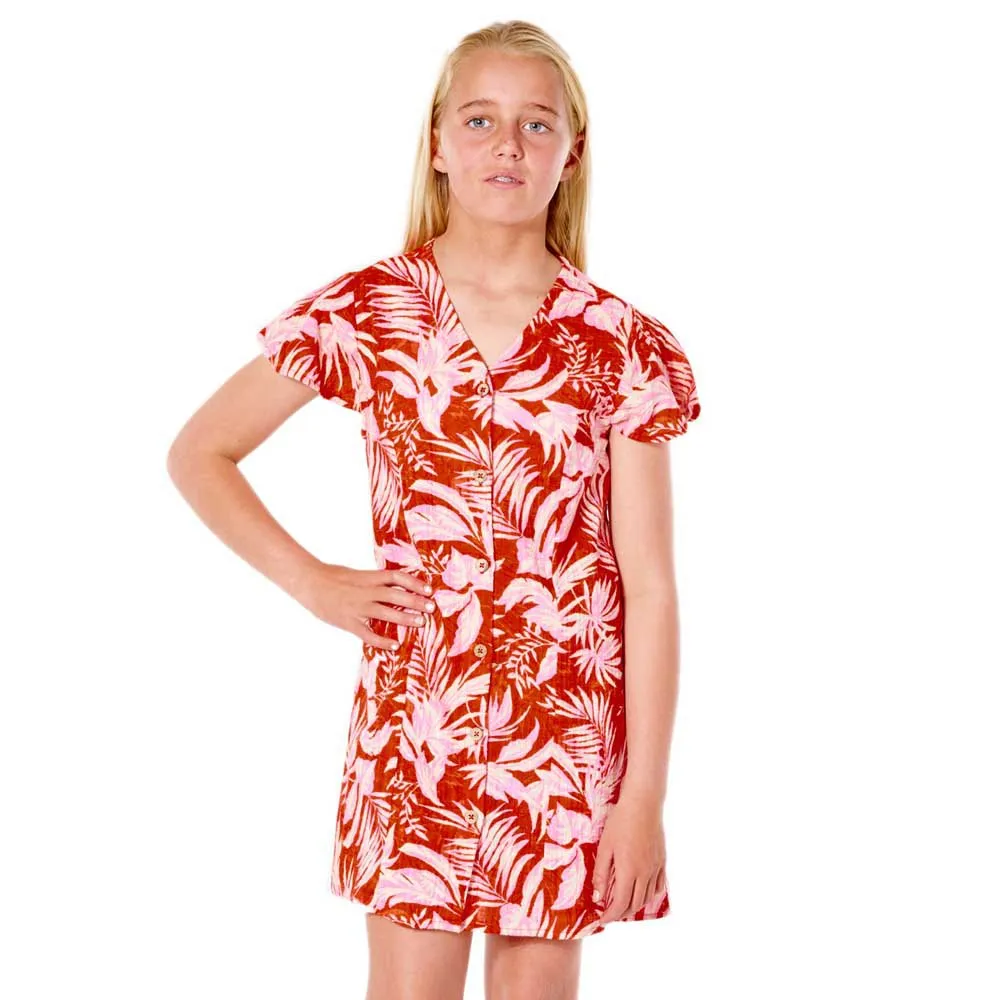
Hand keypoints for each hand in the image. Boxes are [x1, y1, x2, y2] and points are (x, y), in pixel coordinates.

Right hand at [296, 563, 434, 650]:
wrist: (309, 583)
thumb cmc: (332, 577)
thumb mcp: (356, 574)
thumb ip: (373, 580)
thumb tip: (394, 584)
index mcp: (367, 577)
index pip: (396, 577)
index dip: (414, 582)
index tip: (429, 589)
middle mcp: (364, 591)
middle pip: (394, 595)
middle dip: (415, 601)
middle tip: (431, 607)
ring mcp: (356, 607)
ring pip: (385, 613)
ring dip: (404, 618)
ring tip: (420, 623)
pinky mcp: (348, 622)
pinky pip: (367, 634)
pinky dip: (382, 641)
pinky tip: (394, 646)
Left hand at [592, 790, 666, 923]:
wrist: (643, 803)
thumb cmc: (620, 822)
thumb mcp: (605, 847)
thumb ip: (601, 873)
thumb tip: (598, 897)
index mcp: (629, 871)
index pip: (620, 904)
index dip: (610, 916)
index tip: (602, 920)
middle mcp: (645, 873)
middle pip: (635, 905)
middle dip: (621, 914)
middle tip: (610, 914)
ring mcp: (656, 868)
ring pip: (647, 897)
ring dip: (635, 906)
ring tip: (623, 905)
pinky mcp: (662, 860)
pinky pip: (658, 886)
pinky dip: (650, 895)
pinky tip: (642, 893)